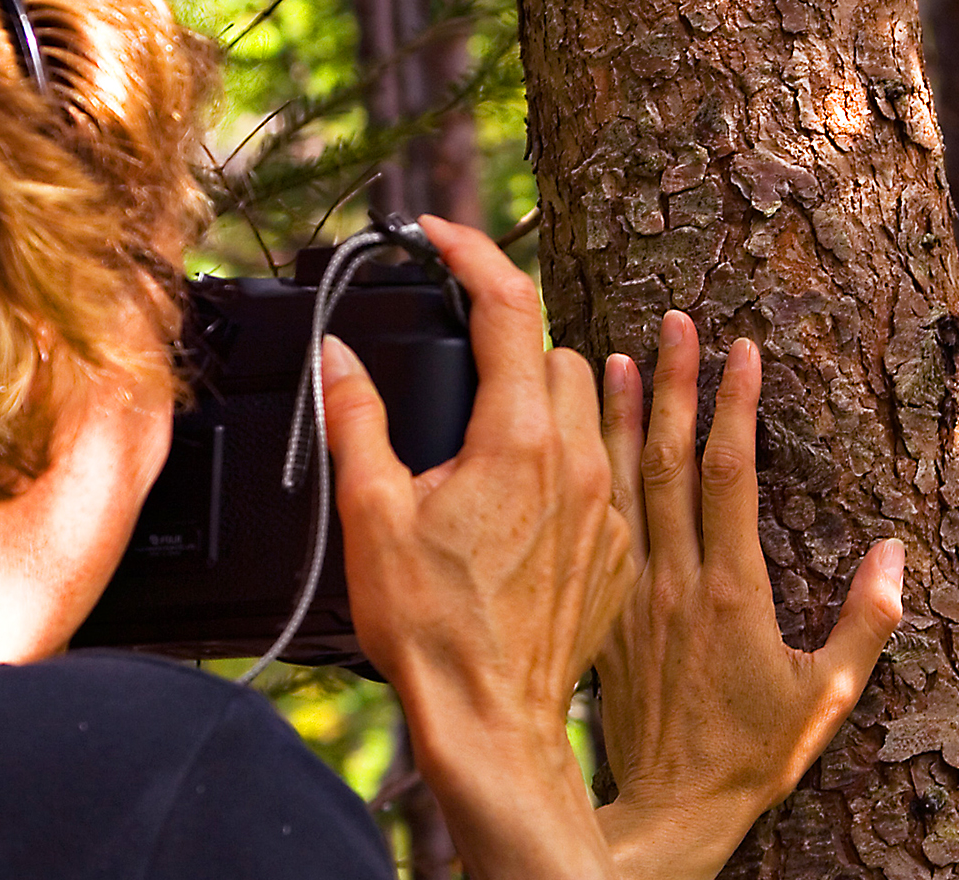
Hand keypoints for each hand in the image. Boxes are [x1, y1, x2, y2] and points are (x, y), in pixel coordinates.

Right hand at [323, 215, 632, 879]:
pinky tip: (521, 501)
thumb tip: (339, 355)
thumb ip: (358, 420)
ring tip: (487, 435)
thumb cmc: (432, 628)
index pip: (508, 305)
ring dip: (542, 397)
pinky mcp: (620, 549)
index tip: (438, 235)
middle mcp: (580, 460)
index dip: (472, 252)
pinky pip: (603, 469)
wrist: (492, 723)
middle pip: (555, 351)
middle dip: (504, 341)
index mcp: (519, 439)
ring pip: (589, 407)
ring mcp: (609, 506)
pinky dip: (566, 458)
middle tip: (451, 368)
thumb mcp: (373, 515)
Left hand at [594, 312, 903, 879]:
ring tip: (611, 355)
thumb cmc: (755, 754)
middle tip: (675, 322)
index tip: (739, 348)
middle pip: (669, 462)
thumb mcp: (830, 695)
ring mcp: (630, 592)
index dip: (733, 406)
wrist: (670, 805)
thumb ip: (867, 622)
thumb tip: (897, 552)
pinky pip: (591, 527)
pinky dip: (583, 473)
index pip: (731, 475)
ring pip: (619, 486)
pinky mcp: (599, 608)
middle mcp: (674, 579)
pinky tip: (575, 437)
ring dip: (616, 417)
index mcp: (732, 591)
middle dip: (673, 385)